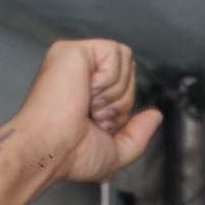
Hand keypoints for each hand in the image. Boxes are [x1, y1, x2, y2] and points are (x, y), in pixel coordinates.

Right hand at [5, 39, 162, 182]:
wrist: (49, 149)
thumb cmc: (70, 154)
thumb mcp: (116, 152)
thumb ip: (139, 133)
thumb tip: (155, 116)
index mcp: (84, 95)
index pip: (124, 87)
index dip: (122, 110)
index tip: (99, 126)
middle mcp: (78, 75)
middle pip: (129, 72)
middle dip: (121, 102)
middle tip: (95, 117)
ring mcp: (75, 61)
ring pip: (125, 60)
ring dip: (114, 92)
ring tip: (89, 105)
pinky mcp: (73, 50)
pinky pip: (116, 52)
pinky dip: (109, 78)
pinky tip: (87, 91)